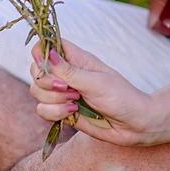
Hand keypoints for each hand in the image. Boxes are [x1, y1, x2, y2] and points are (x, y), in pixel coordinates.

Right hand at [29, 41, 162, 145]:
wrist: (133, 124)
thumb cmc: (121, 97)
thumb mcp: (96, 82)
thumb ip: (70, 71)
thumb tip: (48, 53)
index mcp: (76, 59)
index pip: (47, 46)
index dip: (41, 53)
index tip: (47, 65)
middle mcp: (66, 74)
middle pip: (36, 71)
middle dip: (47, 83)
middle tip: (69, 89)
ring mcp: (62, 93)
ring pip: (37, 92)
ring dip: (53, 100)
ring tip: (75, 102)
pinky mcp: (62, 111)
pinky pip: (42, 110)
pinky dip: (54, 113)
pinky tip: (73, 113)